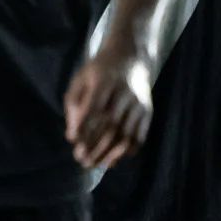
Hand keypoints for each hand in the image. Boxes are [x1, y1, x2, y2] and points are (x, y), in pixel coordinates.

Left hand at [65, 34, 153, 170]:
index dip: (84, 126)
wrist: (131, 57)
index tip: (73, 141)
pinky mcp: (148, 112)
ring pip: (126, 134)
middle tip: (81, 160)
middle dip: (95, 145)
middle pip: (111, 123)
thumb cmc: (99, 71)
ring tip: (94, 164)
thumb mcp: (81, 80)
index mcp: (105, 80)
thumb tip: (72, 136)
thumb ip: (73, 106)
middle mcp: (125, 92)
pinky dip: (126, 152)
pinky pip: (139, 136)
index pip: (95, 106)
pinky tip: (112, 160)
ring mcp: (139, 103)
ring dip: (109, 154)